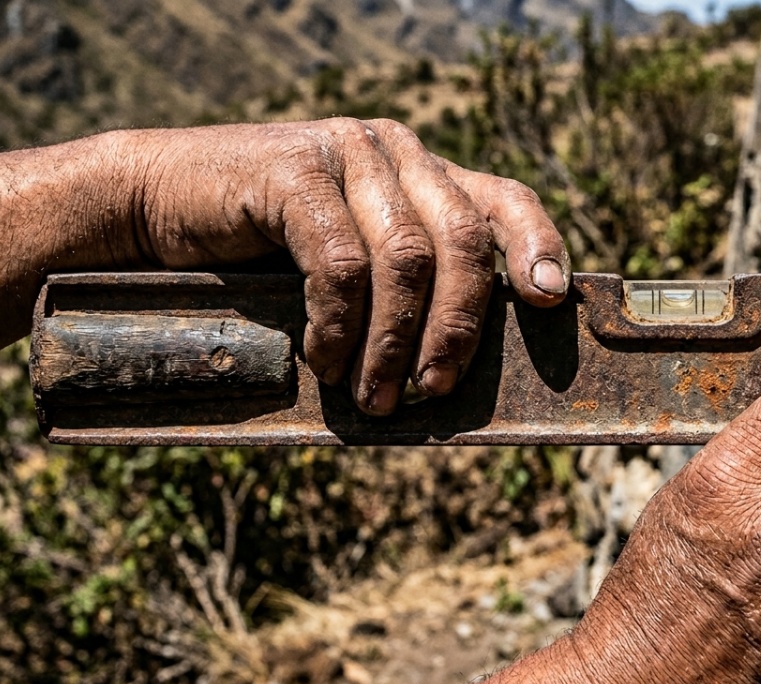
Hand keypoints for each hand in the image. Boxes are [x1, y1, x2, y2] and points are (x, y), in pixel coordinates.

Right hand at [0, 119, 569, 413]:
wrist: (155, 209)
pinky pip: (340, 262)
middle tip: (434, 391)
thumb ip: (405, 285)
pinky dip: (340, 324)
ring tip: (377, 397)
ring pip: (406, 258)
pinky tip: (325, 359)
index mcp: (422, 171)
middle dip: (457, 329)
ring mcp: (346, 154)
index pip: (503, 200)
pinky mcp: (293, 171)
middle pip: (461, 242)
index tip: (547, 303)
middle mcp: (394, 152)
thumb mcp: (351, 264)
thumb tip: (458, 365)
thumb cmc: (261, 253)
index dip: (537, 247)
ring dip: (395, 343)